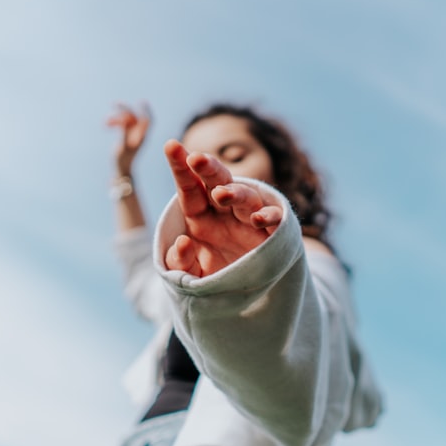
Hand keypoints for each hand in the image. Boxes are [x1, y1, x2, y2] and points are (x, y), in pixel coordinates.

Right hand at [106, 102, 151, 173]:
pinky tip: (106, 125)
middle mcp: (138, 135)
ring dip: (116, 119)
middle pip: (134, 118)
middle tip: (114, 103)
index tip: (142, 101)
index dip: (146, 110)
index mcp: (142, 136)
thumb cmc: (123, 160)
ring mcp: (132, 136)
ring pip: (125, 122)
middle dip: (125, 110)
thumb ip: (125, 131)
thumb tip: (125, 118)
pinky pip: (122, 126)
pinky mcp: (126, 138)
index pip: (147, 120)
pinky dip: (115, 123)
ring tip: (105, 123)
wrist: (121, 171)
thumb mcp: (123, 145)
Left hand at [163, 139, 283, 276]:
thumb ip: (179, 262)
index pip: (189, 188)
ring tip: (221, 195)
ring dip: (235, 192)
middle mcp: (225, 212)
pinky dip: (269, 216)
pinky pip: (274, 219)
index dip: (181, 167)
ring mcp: (249, 220)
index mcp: (200, 216)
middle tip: (196, 159)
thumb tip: (183, 242)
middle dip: (208, 168)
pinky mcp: (271, 234)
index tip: (171, 146)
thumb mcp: (189, 275)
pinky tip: (257, 219)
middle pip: (218, 182)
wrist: (242, 299)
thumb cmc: (212, 277)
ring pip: (246, 197)